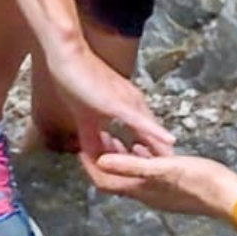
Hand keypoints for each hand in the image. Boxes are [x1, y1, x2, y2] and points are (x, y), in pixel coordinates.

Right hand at [40, 41, 173, 170]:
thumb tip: (93, 156)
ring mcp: (129, 103)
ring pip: (150, 133)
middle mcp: (135, 104)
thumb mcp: (85, 117)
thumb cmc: (74, 81)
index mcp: (129, 107)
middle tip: (167, 180)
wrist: (67, 56)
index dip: (153, 156)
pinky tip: (168, 144)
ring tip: (169, 173)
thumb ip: (92, 136)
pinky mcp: (120, 102)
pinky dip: (153, 133)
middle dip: (160, 160)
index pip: (148, 136)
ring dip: (159, 154)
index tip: (159, 174)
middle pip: (154, 138)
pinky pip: (139, 121)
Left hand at [90, 149, 236, 220]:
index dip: (89, 165)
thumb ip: (131, 164)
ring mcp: (160, 191)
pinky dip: (141, 158)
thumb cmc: (198, 181)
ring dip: (122, 157)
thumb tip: (101, 161)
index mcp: (140, 190)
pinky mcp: (173, 186)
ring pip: (132, 174)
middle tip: (97, 136)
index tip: (81, 146)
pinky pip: (148, 172)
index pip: (104, 181)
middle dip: (103, 158)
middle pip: (115, 177)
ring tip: (117, 136)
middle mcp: (146, 193)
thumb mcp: (163, 168)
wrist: (229, 197)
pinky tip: (146, 146)